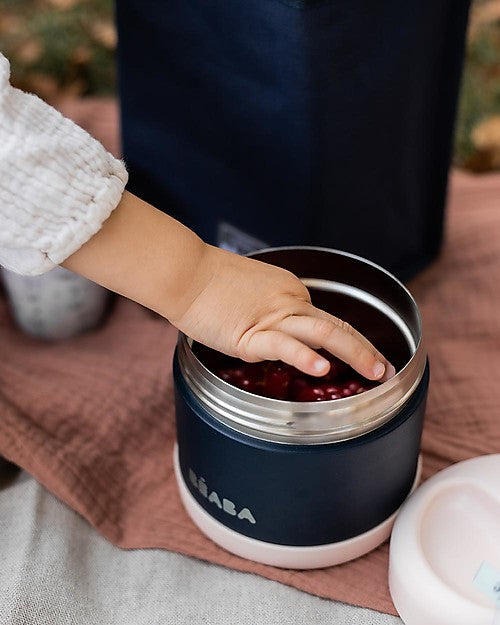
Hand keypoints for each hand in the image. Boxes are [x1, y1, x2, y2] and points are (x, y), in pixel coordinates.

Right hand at [63, 192, 394, 380]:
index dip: (349, 341)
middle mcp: (289, 301)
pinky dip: (306, 357)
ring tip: (375, 374)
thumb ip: (266, 312)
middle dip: (365, 349)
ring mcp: (273, 316)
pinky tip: (322, 368)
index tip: (362, 357)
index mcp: (289, 292)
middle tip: (385, 370)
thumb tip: (272, 335)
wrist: (184, 272)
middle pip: (336, 325)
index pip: (324, 320)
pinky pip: (284, 345)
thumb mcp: (248, 293)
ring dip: (355, 354)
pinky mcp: (251, 332)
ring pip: (324, 333)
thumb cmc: (207, 284)